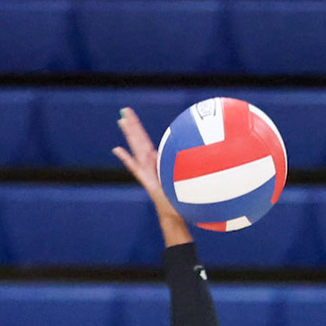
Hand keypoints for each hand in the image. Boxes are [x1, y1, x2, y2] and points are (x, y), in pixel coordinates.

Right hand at [112, 108, 183, 229]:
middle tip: (124, 110)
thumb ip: (192, 166)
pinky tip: (117, 150)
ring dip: (129, 135)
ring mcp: (146, 172)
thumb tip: (207, 152)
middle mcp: (149, 164)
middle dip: (132, 126)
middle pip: (138, 141)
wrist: (174, 215)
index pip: (146, 140)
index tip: (133, 115)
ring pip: (136, 149)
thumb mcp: (186, 178)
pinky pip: (136, 167)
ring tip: (122, 122)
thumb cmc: (180, 197)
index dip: (139, 128)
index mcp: (156, 162)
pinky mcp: (146, 181)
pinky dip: (126, 158)